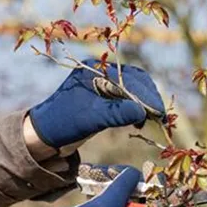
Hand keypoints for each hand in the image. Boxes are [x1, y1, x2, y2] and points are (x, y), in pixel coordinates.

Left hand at [29, 59, 165, 148]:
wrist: (45, 135)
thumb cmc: (63, 123)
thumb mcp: (91, 118)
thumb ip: (116, 114)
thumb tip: (142, 113)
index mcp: (95, 70)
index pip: (129, 80)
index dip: (146, 96)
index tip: (159, 113)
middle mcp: (100, 73)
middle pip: (135, 81)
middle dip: (149, 98)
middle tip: (161, 117)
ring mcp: (102, 85)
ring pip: (133, 90)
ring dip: (145, 104)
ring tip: (152, 119)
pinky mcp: (103, 99)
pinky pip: (127, 99)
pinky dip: (137, 109)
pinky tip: (139, 121)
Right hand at [33, 166, 153, 206]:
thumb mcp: (107, 203)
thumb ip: (124, 185)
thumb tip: (135, 173)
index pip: (153, 206)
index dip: (150, 188)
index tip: (140, 173)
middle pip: (136, 201)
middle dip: (125, 183)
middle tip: (113, 170)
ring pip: (120, 201)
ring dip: (112, 186)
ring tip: (98, 173)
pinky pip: (107, 205)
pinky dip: (102, 194)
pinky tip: (91, 185)